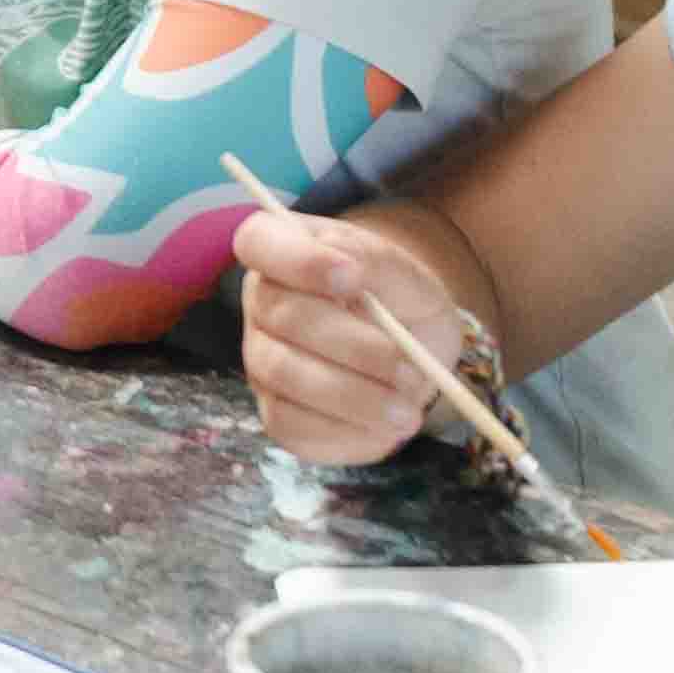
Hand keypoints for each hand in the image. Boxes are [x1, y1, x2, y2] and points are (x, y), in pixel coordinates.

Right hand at [231, 207, 481, 466]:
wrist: (414, 348)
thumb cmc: (399, 297)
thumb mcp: (402, 270)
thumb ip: (375, 261)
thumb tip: (350, 268)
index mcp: (281, 249)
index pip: (258, 242)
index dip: (297, 260)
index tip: (351, 277)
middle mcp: (261, 303)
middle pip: (282, 318)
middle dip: (352, 346)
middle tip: (410, 369)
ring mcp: (262, 359)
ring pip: (286, 376)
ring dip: (353, 396)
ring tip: (408, 410)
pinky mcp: (277, 412)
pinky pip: (292, 425)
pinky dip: (345, 430)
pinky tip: (387, 427)